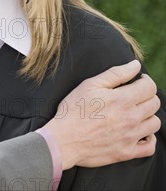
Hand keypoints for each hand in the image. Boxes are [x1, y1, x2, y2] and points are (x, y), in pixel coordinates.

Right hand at [44, 60, 159, 169]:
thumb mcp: (89, 85)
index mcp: (122, 100)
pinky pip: (150, 146)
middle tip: (132, 96)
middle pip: (154, 104)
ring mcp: (131, 137)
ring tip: (133, 113)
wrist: (63, 140)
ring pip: (155, 123)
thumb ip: (115, 74)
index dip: (145, 81)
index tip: (137, 81)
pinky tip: (139, 132)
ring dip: (147, 115)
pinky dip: (148, 138)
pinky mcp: (127, 152)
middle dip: (146, 96)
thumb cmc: (73, 110)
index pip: (150, 87)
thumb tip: (135, 65)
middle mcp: (131, 118)